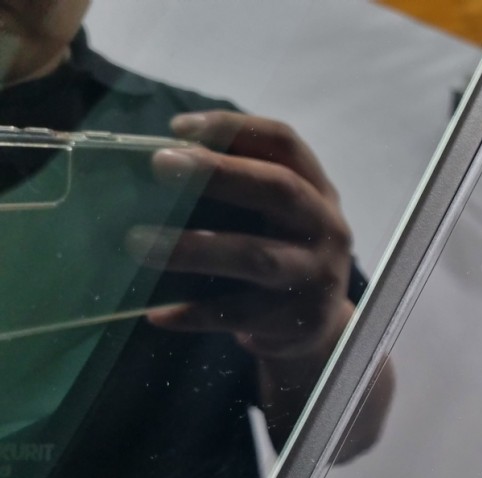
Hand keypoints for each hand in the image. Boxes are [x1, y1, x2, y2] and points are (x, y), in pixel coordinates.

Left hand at [127, 110, 354, 362]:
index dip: (234, 128)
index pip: (284, 143)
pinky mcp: (299, 320)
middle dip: (219, 173)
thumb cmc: (281, 255)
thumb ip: (240, 189)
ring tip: (138, 243)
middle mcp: (326, 227)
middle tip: (160, 164)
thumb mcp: (278, 217)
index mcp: (318, 190)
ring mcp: (316, 276)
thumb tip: (160, 164)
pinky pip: (238, 313)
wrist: (319, 327)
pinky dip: (194, 312)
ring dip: (195, 248)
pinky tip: (158, 313)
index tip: (179, 129)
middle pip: (279, 189)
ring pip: (256, 256)